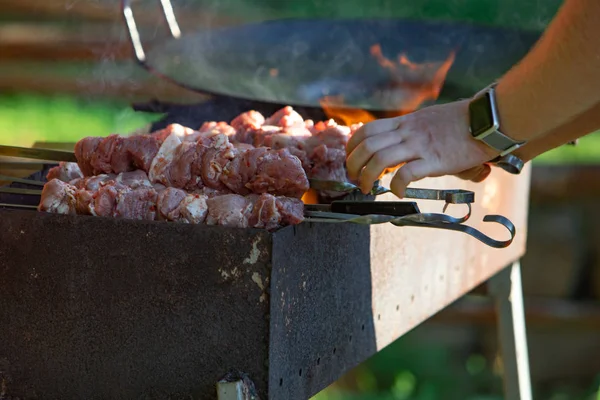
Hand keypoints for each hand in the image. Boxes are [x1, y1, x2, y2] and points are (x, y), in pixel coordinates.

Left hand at [346, 100, 498, 195]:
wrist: (487, 119)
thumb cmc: (463, 121)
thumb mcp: (430, 119)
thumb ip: (414, 130)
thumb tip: (405, 144)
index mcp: (405, 122)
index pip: (368, 130)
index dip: (353, 145)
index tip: (351, 158)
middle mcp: (408, 132)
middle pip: (367, 145)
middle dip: (353, 164)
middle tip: (354, 178)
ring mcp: (420, 145)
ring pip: (380, 159)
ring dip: (368, 177)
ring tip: (367, 189)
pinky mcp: (435, 160)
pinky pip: (406, 174)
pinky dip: (396, 186)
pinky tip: (398, 193)